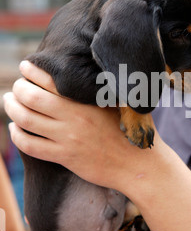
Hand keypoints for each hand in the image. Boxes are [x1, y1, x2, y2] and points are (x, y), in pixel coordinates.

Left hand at [3, 61, 160, 192]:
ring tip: (9, 103)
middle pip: (32, 98)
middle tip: (14, 88)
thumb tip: (85, 73)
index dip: (32, 70)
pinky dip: (17, 136)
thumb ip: (101, 89)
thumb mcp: (120, 103)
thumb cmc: (131, 131)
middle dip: (17, 90)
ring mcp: (68, 138)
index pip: (52, 79)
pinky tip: (15, 130)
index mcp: (87, 99)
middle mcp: (75, 117)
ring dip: (12, 109)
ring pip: (26, 120)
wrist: (138, 164)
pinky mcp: (65, 157)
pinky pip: (31, 146)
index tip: (25, 66)